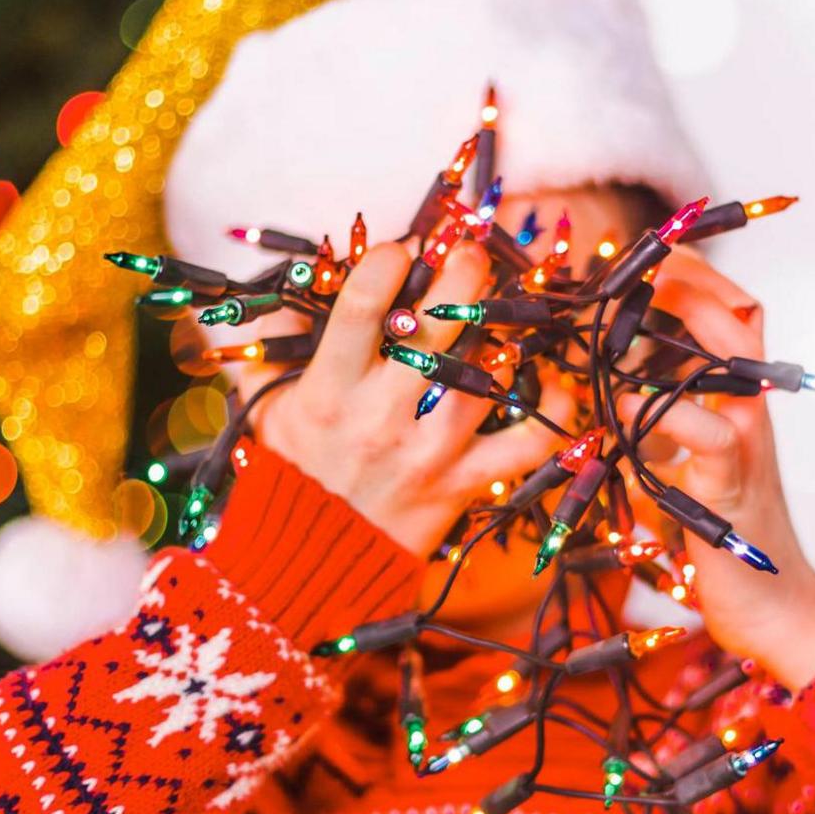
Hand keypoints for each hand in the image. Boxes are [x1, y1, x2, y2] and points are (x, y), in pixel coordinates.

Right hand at [246, 240, 569, 556]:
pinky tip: (549, 379)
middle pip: (437, 326)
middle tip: (471, 252)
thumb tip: (289, 281)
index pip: (365, 304)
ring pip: (484, 374)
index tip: (404, 248)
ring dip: (505, 329)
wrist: (310, 564)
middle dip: (462, 271)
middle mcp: (380, 415)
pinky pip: (526, 444)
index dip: (391, 258)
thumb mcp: (263, 408)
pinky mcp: (463, 483)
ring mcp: (428, 451)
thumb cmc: (291, 474)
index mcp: (328, 390)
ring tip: (509, 305)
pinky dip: (551, 410)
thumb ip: (266, 345)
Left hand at [618, 250, 814, 691]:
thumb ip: (646, 431)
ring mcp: (748, 445)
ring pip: (735, 360)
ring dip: (686, 321)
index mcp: (736, 401)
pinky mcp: (733, 488)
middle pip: (740, 315)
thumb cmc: (717, 539)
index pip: (734, 313)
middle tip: (638, 258)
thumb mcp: (670, 470)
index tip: (644, 254)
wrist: (773, 611)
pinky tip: (621, 405)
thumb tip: (595, 401)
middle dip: (691, 275)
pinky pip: (711, 436)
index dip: (696, 274)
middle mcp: (750, 412)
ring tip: (631, 302)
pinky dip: (666, 413)